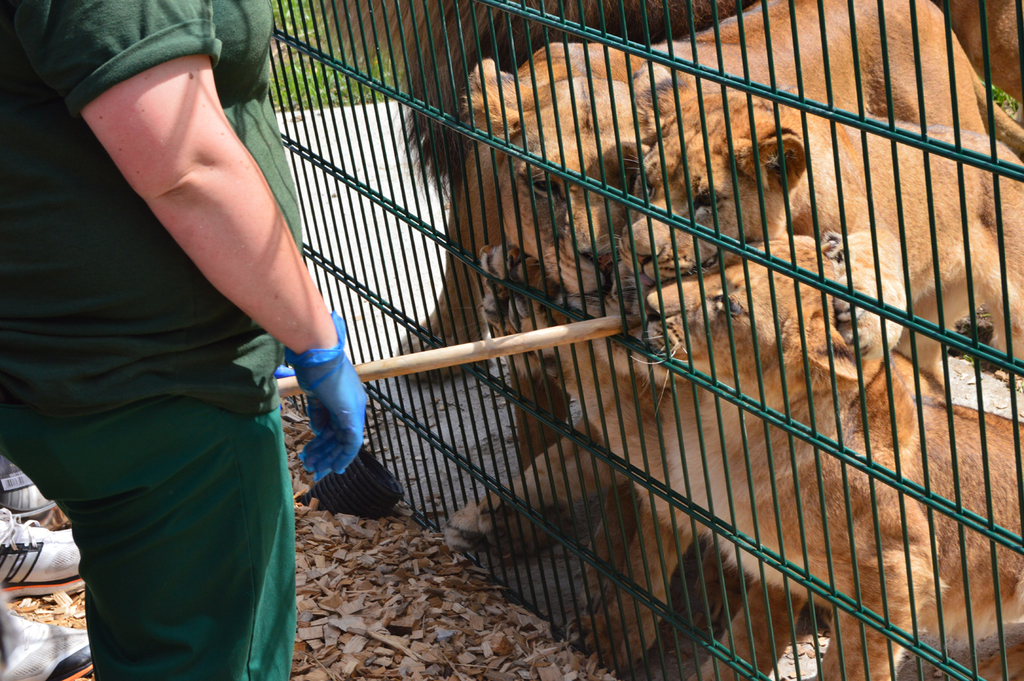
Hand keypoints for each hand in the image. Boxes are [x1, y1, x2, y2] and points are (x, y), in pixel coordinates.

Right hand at [285, 313, 367, 479]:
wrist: (317, 355)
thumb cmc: (313, 368)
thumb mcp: (315, 395)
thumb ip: (319, 414)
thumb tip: (319, 431)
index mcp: (345, 399)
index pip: (338, 426)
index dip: (326, 443)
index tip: (315, 455)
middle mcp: (353, 406)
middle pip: (340, 437)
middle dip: (326, 454)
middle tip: (313, 468)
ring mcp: (355, 411)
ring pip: (344, 443)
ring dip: (328, 458)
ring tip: (313, 469)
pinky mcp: (352, 416)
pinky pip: (351, 443)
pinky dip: (344, 456)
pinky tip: (334, 467)